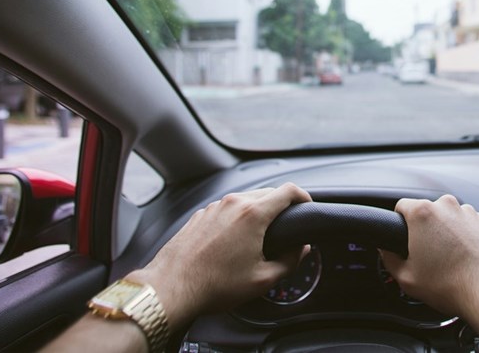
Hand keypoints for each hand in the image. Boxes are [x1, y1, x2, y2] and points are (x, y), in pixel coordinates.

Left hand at [128, 183, 310, 329]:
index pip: (288, 191)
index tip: (307, 205)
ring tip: (259, 237)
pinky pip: (227, 208)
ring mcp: (214, 207)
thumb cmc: (214, 285)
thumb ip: (290, 261)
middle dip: (282, 205)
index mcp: (253, 214)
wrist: (172, 287)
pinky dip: (237, 218)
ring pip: (246, 199)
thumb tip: (302, 250)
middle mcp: (233, 203)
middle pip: (268, 192)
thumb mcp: (263, 280)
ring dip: (258, 211)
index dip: (304, 196)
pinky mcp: (201, 215)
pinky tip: (234, 241)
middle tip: (287, 227)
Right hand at [379, 195, 478, 323]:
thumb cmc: (452, 285)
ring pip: (449, 218)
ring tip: (449, 260)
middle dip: (424, 230)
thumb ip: (388, 258)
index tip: (403, 238)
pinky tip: (465, 259)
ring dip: (446, 233)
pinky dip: (465, 237)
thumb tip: (386, 250)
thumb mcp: (406, 278)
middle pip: (427, 212)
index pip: (400, 206)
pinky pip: (468, 225)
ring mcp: (469, 213)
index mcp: (423, 213)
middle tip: (426, 256)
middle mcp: (447, 206)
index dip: (398, 223)